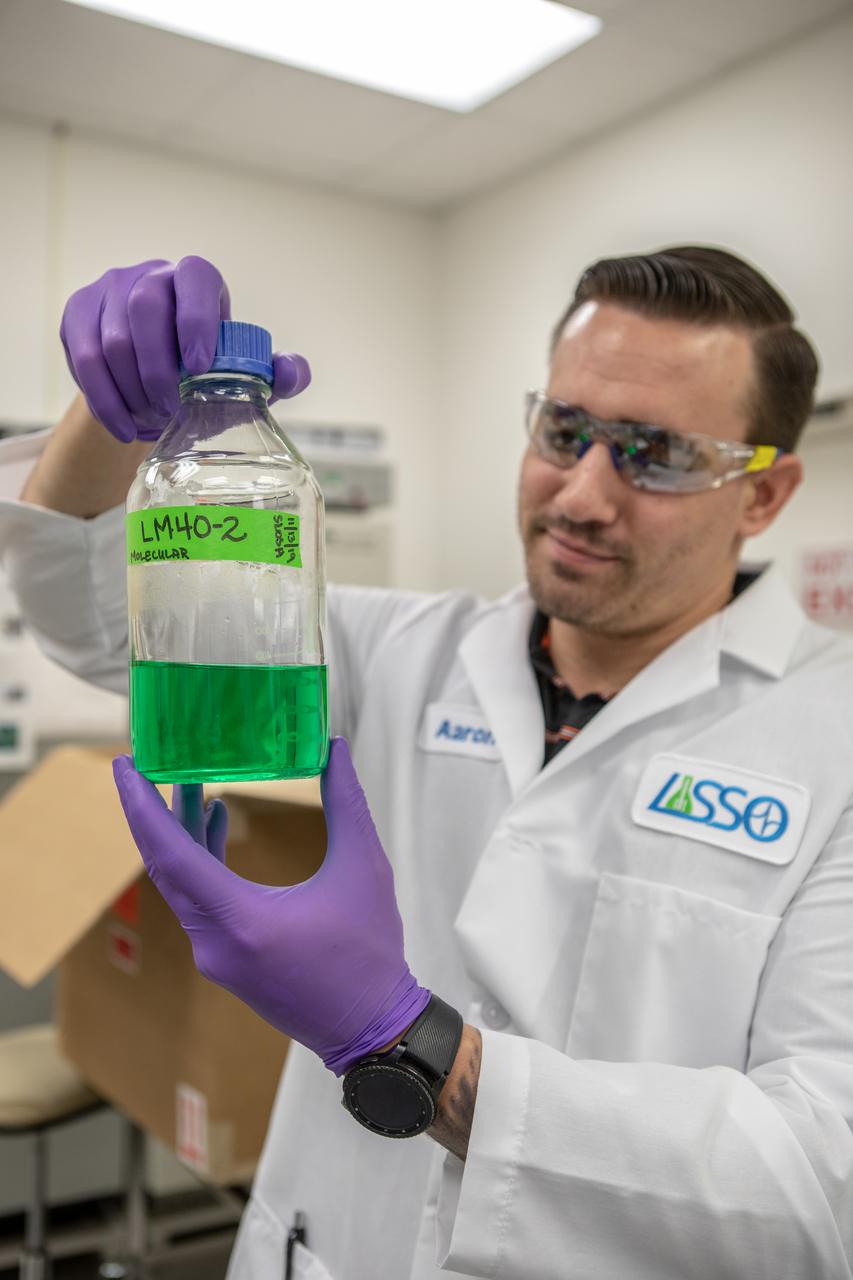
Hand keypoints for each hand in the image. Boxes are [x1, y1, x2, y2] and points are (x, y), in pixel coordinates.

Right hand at [60, 256, 310, 442]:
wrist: (152, 375)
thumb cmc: (205, 369)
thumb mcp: (242, 373)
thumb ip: (276, 374)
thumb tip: (291, 373)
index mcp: (195, 278)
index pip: (195, 279)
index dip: (197, 320)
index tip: (200, 369)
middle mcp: (149, 274)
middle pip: (144, 309)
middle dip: (159, 369)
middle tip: (173, 410)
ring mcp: (107, 291)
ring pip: (111, 340)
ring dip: (132, 391)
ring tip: (153, 421)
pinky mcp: (76, 315)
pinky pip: (83, 360)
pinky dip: (105, 401)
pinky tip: (125, 427)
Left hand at [112, 739, 429, 1074]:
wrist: (373, 1029)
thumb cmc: (370, 952)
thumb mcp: (364, 867)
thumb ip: (346, 803)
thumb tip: (333, 748)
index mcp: (241, 919)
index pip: (171, 854)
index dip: (142, 805)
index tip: (125, 766)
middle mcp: (215, 941)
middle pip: (165, 866)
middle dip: (153, 810)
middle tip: (146, 763)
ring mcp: (216, 956)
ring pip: (180, 884)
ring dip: (179, 833)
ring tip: (187, 782)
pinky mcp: (226, 961)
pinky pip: (197, 901)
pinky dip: (199, 860)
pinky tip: (214, 824)